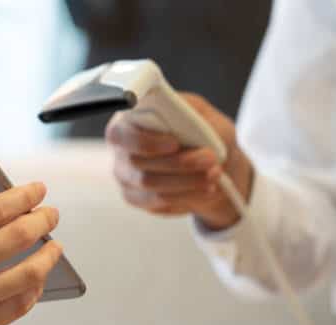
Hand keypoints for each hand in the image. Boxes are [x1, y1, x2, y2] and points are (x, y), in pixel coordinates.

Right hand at [106, 92, 253, 229]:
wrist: (211, 162)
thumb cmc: (200, 130)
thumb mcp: (201, 112)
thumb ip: (190, 111)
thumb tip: (184, 117)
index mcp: (126, 122)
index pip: (121, 134)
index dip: (145, 141)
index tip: (175, 144)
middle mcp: (120, 151)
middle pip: (138, 163)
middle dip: (178, 163)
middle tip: (210, 159)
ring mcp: (125, 178)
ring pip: (151, 186)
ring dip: (187, 181)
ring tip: (214, 174)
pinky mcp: (137, 198)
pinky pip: (159, 202)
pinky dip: (187, 196)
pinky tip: (206, 188)